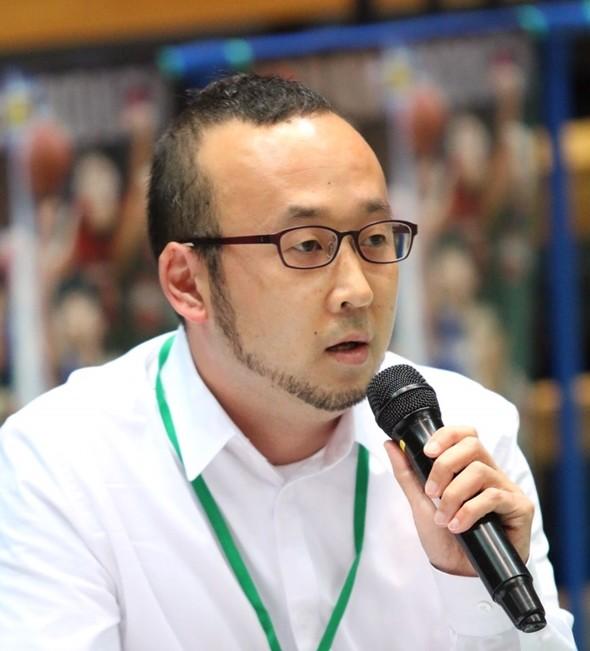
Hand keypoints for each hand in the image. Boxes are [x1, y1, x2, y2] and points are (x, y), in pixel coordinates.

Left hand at [385, 426, 533, 576]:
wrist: (458, 573)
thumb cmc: (443, 537)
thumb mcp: (420, 502)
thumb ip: (407, 473)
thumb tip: (390, 444)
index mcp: (469, 466)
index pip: (465, 434)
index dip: (447, 435)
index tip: (427, 452)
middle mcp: (490, 473)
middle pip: (473, 445)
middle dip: (445, 466)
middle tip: (431, 492)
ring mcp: (506, 488)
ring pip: (480, 471)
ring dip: (454, 495)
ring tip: (442, 518)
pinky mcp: (520, 507)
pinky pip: (494, 496)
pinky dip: (469, 511)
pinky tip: (458, 526)